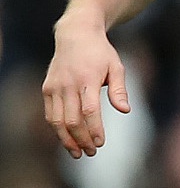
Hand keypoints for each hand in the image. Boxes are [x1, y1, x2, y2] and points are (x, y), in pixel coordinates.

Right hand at [42, 19, 128, 156]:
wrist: (75, 35)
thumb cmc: (101, 53)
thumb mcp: (117, 67)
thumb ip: (119, 90)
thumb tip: (125, 110)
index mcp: (87, 80)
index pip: (89, 111)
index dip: (94, 130)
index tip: (100, 143)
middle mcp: (67, 84)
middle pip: (71, 119)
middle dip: (81, 139)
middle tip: (92, 153)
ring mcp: (54, 87)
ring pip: (56, 120)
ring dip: (66, 139)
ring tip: (77, 153)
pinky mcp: (47, 88)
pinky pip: (50, 113)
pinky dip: (57, 128)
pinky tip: (67, 139)